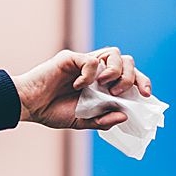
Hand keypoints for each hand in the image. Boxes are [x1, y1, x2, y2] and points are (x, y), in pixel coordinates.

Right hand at [14, 47, 150, 129]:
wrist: (29, 107)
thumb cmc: (53, 112)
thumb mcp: (84, 122)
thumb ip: (103, 120)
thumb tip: (124, 116)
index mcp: (104, 85)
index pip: (131, 75)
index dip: (142, 81)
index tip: (146, 95)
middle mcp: (98, 71)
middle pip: (128, 61)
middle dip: (132, 77)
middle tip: (118, 94)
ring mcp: (85, 63)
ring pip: (115, 54)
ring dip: (116, 72)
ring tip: (105, 89)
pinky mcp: (71, 58)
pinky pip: (92, 60)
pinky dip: (90, 74)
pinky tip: (78, 86)